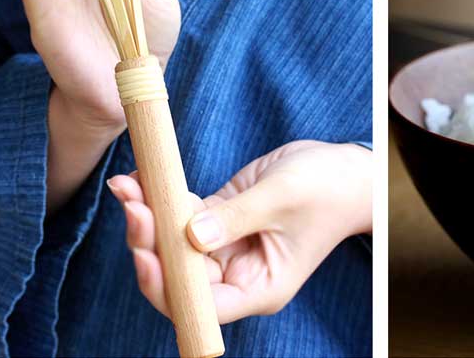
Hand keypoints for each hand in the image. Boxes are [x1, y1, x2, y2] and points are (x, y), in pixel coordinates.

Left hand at [106, 140, 371, 322]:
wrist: (347, 169)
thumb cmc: (327, 189)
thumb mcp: (281, 199)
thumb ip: (233, 218)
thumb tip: (187, 235)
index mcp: (258, 287)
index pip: (203, 305)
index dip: (169, 286)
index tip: (147, 254)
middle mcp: (238, 274)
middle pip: (179, 275)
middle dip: (149, 243)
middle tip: (133, 206)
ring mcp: (226, 246)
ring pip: (173, 245)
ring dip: (147, 218)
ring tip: (126, 187)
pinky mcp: (219, 219)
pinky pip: (181, 217)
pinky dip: (161, 201)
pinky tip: (140, 181)